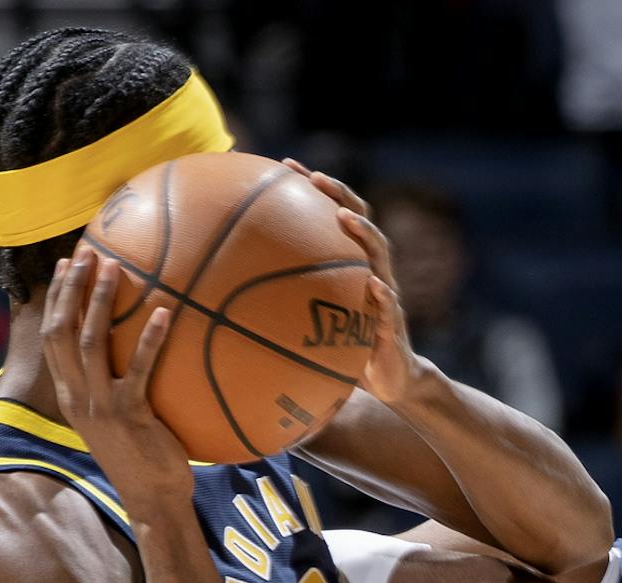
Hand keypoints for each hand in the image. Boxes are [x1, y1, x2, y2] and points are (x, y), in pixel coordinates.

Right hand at [40, 253, 191, 507]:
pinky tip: (164, 313)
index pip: (52, 338)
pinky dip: (149, 339)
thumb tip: (135, 352)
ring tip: (114, 269)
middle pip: (62, 331)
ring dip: (100, 303)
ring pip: (91, 343)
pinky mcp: (129, 416)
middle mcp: (78, 397)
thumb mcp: (119, 419)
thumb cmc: (144, 458)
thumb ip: (116, 387)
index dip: (56, 299)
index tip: (64, 266)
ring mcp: (101, 407)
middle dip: (70, 290)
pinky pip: (138, 370)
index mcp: (71, 396)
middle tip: (85, 253)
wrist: (153, 499)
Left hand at [283, 159, 422, 405]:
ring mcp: (385, 295)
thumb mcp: (314, 320)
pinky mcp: (392, 325)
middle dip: (339, 194)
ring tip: (346, 218)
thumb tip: (229, 292)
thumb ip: (287, 302)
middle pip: (360, 220)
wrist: (390, 379)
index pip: (336, 215)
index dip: (315, 189)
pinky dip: (383, 294)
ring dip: (364, 232)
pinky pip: (389, 306)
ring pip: (380, 254)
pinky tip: (373, 285)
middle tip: (314, 177)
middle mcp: (371, 270)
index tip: (285, 165)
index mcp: (352, 265)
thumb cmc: (346, 348)